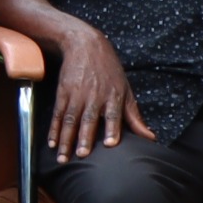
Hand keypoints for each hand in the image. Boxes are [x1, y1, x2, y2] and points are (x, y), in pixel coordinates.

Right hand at [46, 24, 156, 159]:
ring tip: (63, 157)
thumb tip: (150, 138)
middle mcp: (94, 96)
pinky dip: (54, 129)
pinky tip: (52, 143)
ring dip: (66, 139)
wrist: (86, 45)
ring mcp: (77, 94)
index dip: (111, 129)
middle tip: (82, 155)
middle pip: (88, 119)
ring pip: (70, 120)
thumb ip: (135, 117)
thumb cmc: (109, 70)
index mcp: (113, 96)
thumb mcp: (126, 90)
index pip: (113, 114)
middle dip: (84, 137)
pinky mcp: (63, 92)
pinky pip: (58, 114)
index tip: (110, 143)